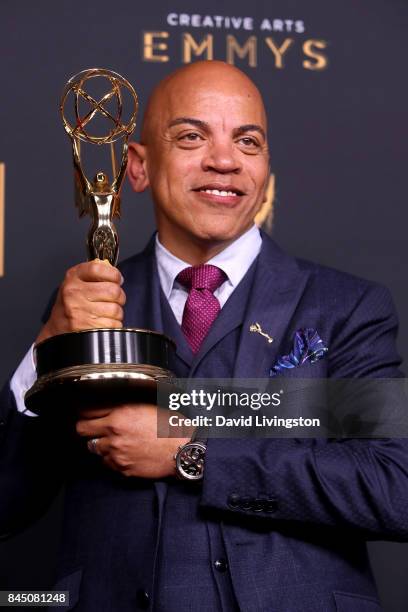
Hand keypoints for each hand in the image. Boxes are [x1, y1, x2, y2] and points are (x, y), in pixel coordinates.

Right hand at [36, 259, 125, 343]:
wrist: (59, 329)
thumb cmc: (71, 304)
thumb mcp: (77, 282)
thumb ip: (95, 275)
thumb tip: (116, 276)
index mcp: (73, 277)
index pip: (98, 269)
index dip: (113, 274)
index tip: (116, 280)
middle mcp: (74, 293)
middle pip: (113, 291)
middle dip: (119, 297)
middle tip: (112, 300)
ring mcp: (80, 311)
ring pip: (116, 309)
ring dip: (116, 313)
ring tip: (105, 313)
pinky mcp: (88, 328)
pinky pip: (114, 324)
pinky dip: (113, 325)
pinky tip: (103, 322)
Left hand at [75, 405, 191, 478]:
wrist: (183, 450)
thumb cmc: (171, 426)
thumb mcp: (148, 405)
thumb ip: (125, 405)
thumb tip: (110, 402)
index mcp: (121, 412)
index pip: (87, 410)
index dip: (86, 411)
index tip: (87, 412)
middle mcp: (114, 432)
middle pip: (82, 430)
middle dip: (86, 427)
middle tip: (93, 427)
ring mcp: (116, 451)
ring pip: (93, 447)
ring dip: (100, 443)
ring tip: (113, 441)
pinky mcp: (122, 468)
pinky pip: (106, 462)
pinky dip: (111, 458)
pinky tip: (123, 452)